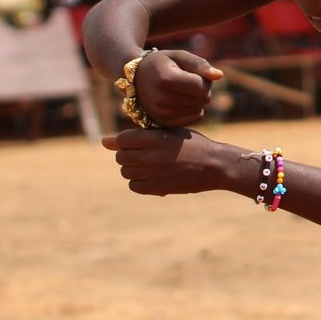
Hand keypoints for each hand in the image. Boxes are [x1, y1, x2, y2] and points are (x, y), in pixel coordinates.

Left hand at [102, 127, 249, 196]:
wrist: (216, 165)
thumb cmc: (194, 145)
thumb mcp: (171, 131)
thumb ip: (141, 134)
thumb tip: (104, 141)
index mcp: (157, 137)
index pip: (123, 139)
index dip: (121, 141)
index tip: (126, 144)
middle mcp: (153, 155)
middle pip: (121, 156)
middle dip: (126, 155)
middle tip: (141, 155)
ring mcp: (155, 173)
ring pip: (126, 172)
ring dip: (132, 168)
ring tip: (147, 166)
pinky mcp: (159, 188)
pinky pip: (134, 186)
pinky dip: (138, 182)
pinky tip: (150, 177)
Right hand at [134, 50, 223, 126]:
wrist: (136, 79)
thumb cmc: (162, 64)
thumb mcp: (179, 56)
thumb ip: (200, 64)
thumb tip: (219, 76)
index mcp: (166, 80)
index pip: (202, 86)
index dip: (204, 79)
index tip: (193, 73)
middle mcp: (162, 99)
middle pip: (203, 99)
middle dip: (201, 89)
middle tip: (187, 81)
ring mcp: (162, 114)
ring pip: (200, 109)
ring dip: (197, 99)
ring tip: (182, 90)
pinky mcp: (164, 123)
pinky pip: (194, 118)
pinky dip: (192, 109)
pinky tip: (181, 100)